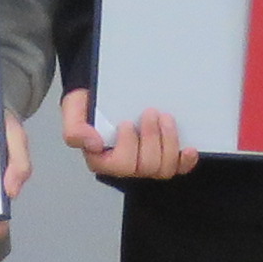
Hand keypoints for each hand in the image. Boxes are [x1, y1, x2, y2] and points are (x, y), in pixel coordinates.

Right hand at [62, 85, 201, 181]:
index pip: (120, 165)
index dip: (128, 146)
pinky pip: (179, 169)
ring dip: (169, 141)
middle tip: (151, 112)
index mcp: (103, 160)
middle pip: (146, 167)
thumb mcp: (73, 109)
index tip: (127, 122)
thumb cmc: (91, 103)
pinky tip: (189, 148)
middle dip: (151, 138)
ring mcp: (147, 163)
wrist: (107, 92)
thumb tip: (93, 145)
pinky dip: (186, 161)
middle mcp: (126, 166)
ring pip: (164, 168)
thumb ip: (75, 129)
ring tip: (166, 118)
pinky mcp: (165, 157)